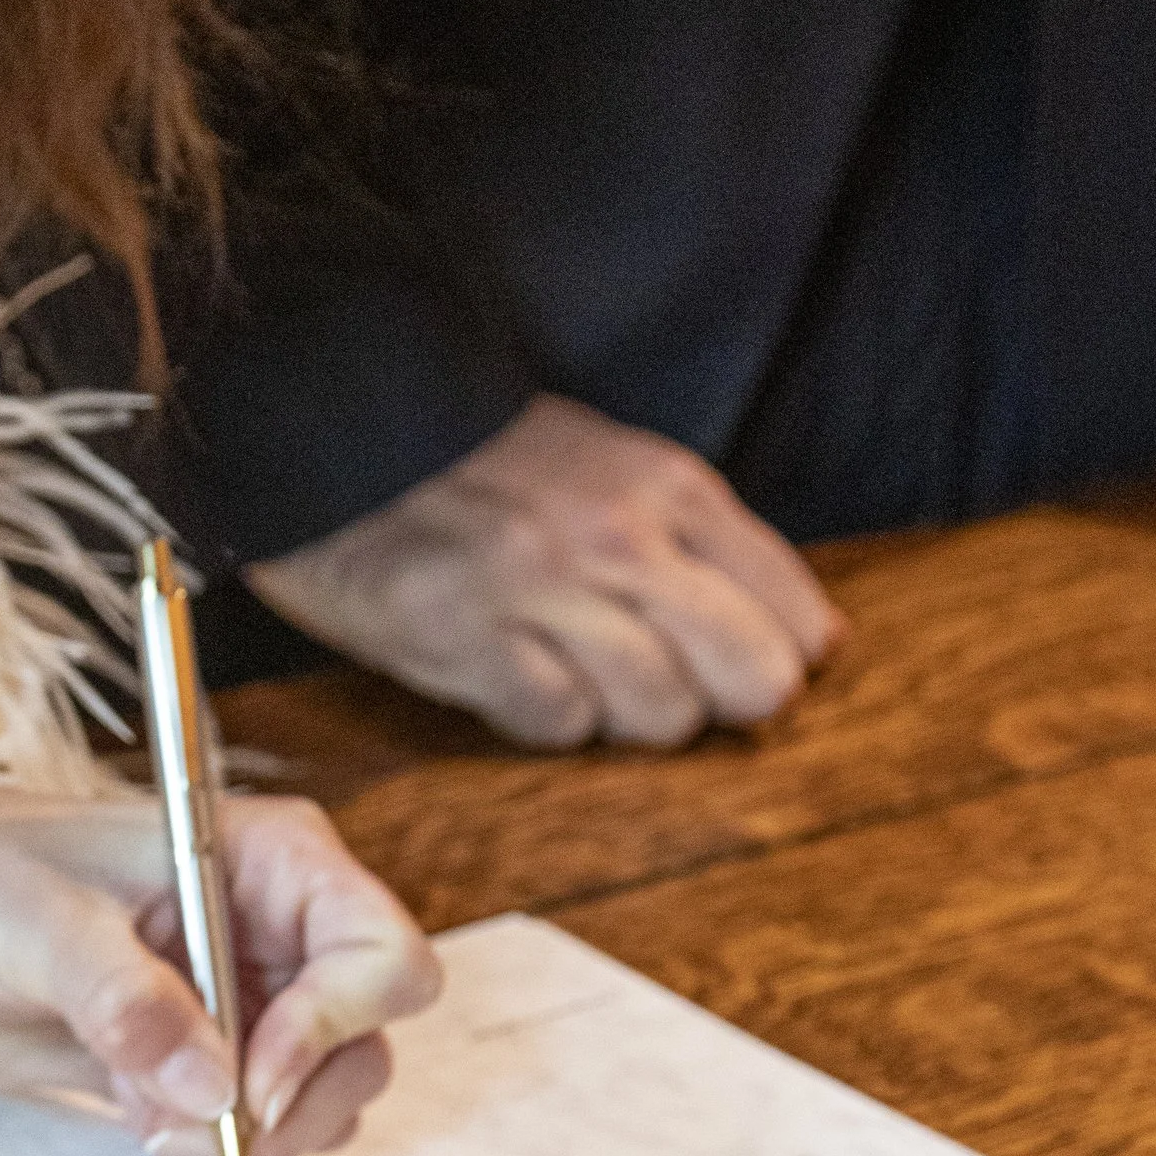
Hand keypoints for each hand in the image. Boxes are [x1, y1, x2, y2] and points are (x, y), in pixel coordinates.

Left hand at [0, 785, 440, 1155]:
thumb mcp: (38, 921)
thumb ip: (124, 998)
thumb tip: (212, 1089)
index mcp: (271, 862)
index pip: (380, 953)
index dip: (335, 1026)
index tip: (252, 1084)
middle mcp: (282, 933)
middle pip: (368, 1043)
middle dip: (298, 1106)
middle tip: (196, 1131)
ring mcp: (254, 1002)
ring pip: (326, 1099)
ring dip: (253, 1140)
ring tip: (148, 1117)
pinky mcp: (211, 1063)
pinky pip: (261, 1132)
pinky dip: (211, 1149)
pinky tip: (136, 1112)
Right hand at [245, 394, 844, 748]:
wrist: (340, 430)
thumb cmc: (482, 460)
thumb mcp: (615, 466)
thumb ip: (707, 544)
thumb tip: (815, 640)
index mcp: (667, 487)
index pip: (794, 617)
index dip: (778, 658)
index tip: (739, 662)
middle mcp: (618, 538)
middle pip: (751, 680)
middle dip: (721, 699)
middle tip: (670, 682)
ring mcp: (541, 594)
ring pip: (659, 714)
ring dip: (626, 711)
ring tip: (578, 668)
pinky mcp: (465, 643)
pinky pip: (556, 725)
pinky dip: (544, 713)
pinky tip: (513, 668)